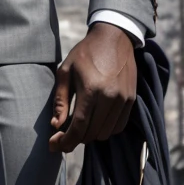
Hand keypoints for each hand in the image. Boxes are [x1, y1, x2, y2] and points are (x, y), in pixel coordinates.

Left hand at [49, 22, 136, 152]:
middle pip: (91, 133)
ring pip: (106, 133)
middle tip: (62, 136)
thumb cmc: (85, 53)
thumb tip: (56, 124)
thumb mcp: (65, 72)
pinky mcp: (131, 100)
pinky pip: (118, 126)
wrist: (114, 38)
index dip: (65, 141)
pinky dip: (106, 129)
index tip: (54, 146)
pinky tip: (95, 122)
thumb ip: (60, 100)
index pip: (78, 126)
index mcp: (91, 90)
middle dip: (74, 139)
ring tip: (78, 127)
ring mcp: (123, 100)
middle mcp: (109, 98)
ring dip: (90, 135)